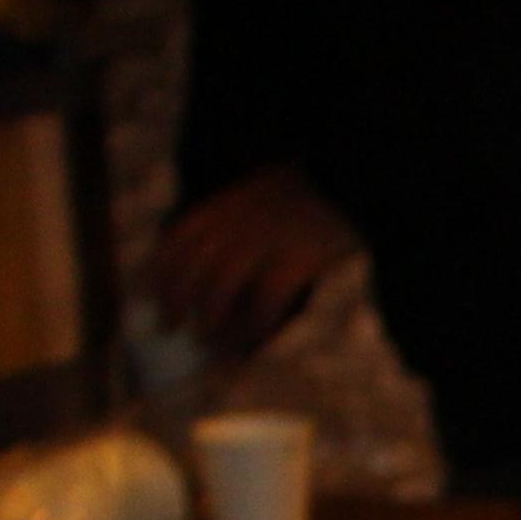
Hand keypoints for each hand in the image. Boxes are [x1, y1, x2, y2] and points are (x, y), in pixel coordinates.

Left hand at [150, 163, 361, 361]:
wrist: (367, 177)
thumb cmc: (328, 190)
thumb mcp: (275, 189)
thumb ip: (249, 215)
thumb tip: (230, 259)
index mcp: (234, 199)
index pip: (181, 237)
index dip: (162, 271)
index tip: (154, 297)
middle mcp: (243, 217)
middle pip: (194, 263)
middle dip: (177, 299)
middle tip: (173, 327)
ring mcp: (271, 236)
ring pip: (221, 283)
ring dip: (210, 318)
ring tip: (209, 342)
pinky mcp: (301, 256)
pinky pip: (266, 298)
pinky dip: (253, 324)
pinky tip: (251, 338)